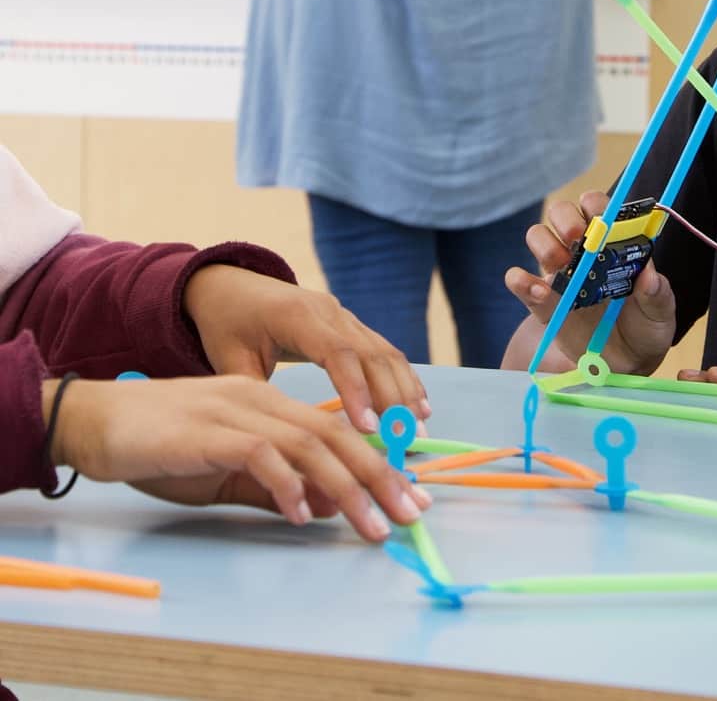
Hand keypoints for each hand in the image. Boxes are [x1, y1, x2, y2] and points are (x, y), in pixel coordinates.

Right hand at [45, 376, 430, 541]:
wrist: (98, 423)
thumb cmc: (162, 448)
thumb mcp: (228, 473)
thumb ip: (276, 487)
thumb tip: (330, 506)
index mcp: (273, 404)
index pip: (339, 433)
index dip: (379, 464)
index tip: (410, 496)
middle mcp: (264, 401)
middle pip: (337, 437)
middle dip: (379, 477)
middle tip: (410, 513)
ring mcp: (238, 412)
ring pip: (310, 444)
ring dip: (347, 486)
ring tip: (370, 523)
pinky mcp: (209, 431)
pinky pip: (260, 455)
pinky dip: (286, 484)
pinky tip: (303, 515)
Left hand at [182, 266, 429, 433]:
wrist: (231, 285)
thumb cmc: (227, 325)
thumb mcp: (228, 360)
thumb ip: (255, 396)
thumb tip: (276, 441)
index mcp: (298, 317)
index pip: (338, 354)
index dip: (357, 390)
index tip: (369, 428)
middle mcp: (330, 311)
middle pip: (372, 353)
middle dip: (393, 396)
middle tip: (406, 438)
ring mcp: (344, 315)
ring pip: (385, 351)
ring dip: (405, 388)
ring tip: (419, 425)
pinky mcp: (351, 323)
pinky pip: (383, 349)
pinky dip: (402, 376)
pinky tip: (415, 402)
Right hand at [502, 191, 676, 375]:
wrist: (627, 366)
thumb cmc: (647, 329)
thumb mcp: (661, 313)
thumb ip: (657, 294)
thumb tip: (649, 275)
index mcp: (613, 243)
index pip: (598, 207)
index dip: (595, 205)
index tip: (601, 219)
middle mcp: (583, 251)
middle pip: (562, 213)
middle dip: (565, 218)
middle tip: (576, 238)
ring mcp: (560, 274)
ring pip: (537, 237)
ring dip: (544, 245)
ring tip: (560, 266)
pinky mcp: (543, 303)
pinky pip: (522, 283)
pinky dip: (523, 282)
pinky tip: (539, 292)